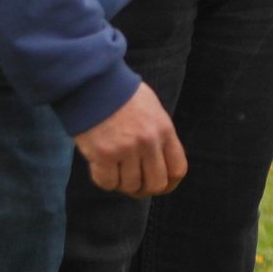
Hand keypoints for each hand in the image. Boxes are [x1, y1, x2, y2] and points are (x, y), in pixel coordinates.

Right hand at [75, 82, 185, 197]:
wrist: (94, 83)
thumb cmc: (122, 95)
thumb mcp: (152, 110)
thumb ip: (159, 136)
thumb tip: (159, 164)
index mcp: (164, 130)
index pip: (178, 169)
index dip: (169, 183)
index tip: (160, 186)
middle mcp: (149, 142)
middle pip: (156, 184)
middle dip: (144, 188)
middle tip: (132, 183)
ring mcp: (127, 149)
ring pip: (130, 186)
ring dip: (122, 183)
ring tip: (114, 168)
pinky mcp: (103, 155)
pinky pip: (108, 183)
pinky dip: (104, 179)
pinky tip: (100, 165)